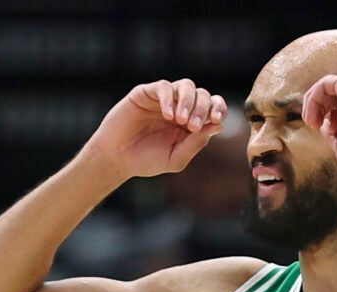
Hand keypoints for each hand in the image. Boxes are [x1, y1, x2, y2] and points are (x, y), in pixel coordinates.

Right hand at [84, 79, 227, 180]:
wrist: (117, 158)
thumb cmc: (147, 160)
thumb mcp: (176, 158)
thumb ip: (195, 144)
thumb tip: (218, 125)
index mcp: (192, 123)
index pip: (213, 107)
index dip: (219, 109)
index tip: (216, 119)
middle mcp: (181, 107)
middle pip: (203, 95)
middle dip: (202, 109)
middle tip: (192, 126)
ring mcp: (164, 99)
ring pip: (186, 86)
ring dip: (188, 101)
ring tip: (180, 120)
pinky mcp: (146, 93)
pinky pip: (163, 87)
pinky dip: (168, 99)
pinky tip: (167, 115)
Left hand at [301, 74, 336, 173]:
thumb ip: (334, 134)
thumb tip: (324, 127)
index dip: (332, 118)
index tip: (326, 132)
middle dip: (322, 109)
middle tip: (313, 125)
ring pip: (330, 88)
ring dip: (315, 104)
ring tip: (311, 122)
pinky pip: (325, 84)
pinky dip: (313, 98)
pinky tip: (311, 115)